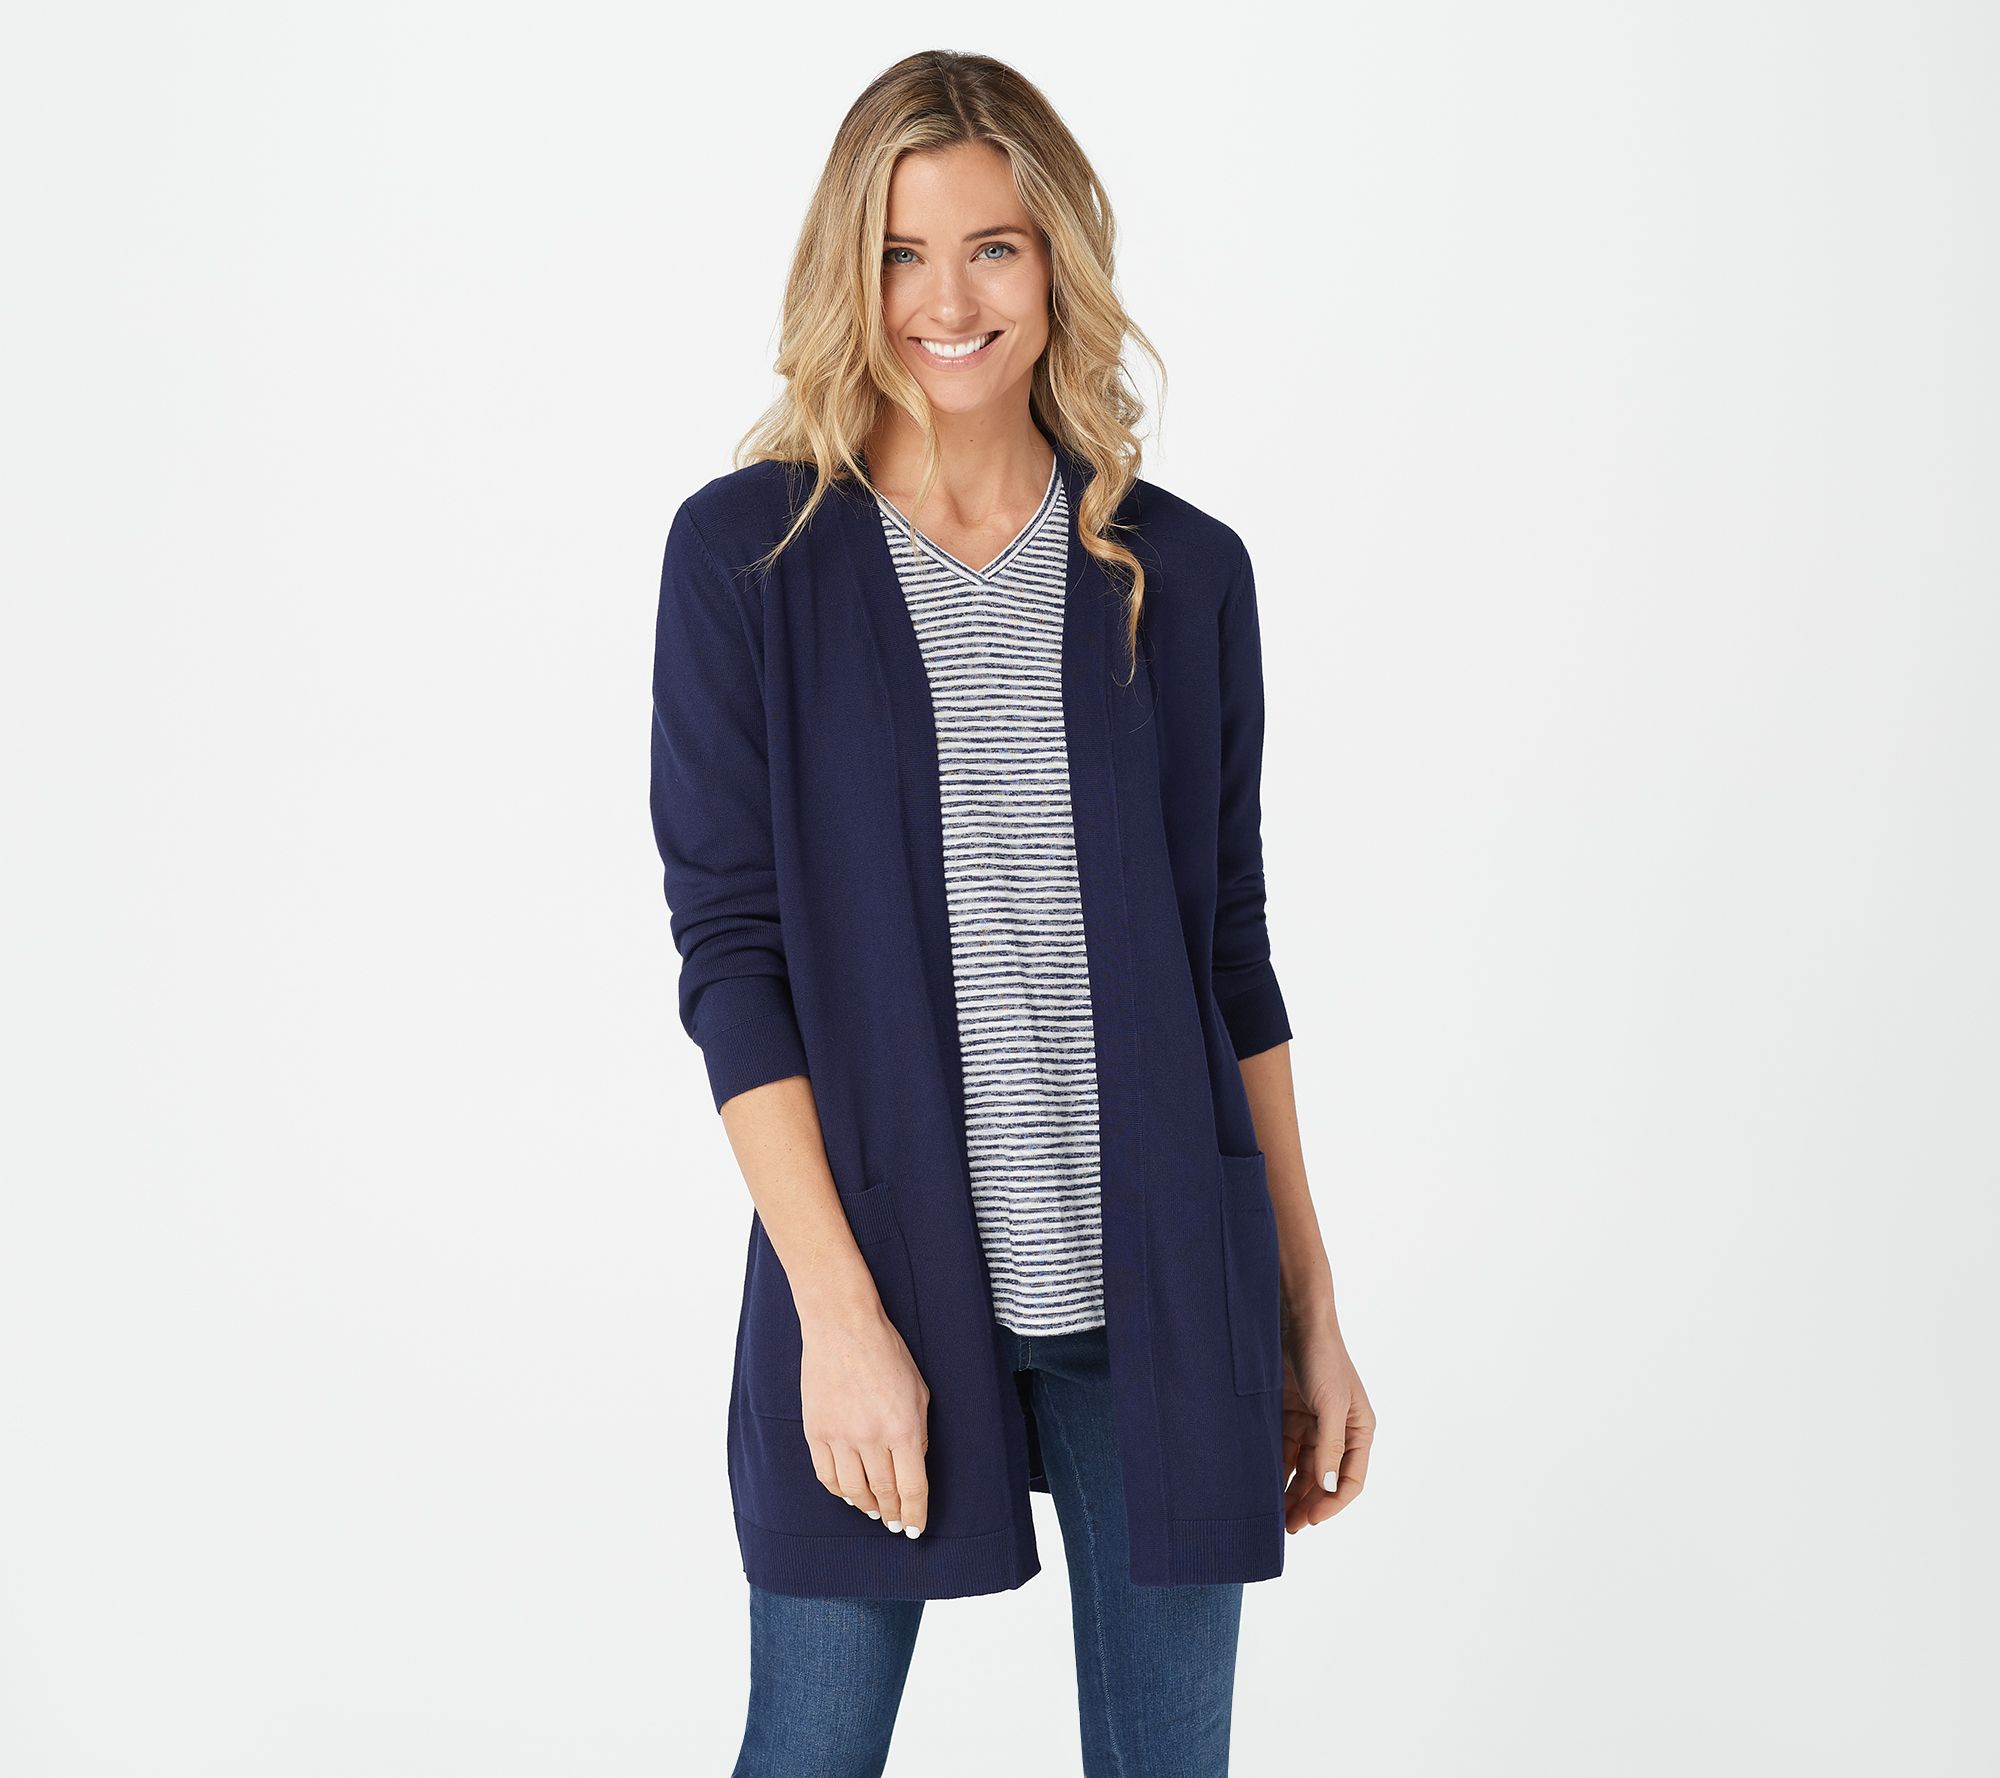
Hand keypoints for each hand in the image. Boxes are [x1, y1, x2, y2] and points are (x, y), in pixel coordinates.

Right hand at [798, 1301, 931, 1536]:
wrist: (842, 1327)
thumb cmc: (886, 1353)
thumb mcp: (919, 1391)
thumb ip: (919, 1431)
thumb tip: (913, 1465)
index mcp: (903, 1428)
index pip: (912, 1487)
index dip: (915, 1513)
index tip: (915, 1528)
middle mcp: (871, 1438)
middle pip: (883, 1492)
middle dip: (893, 1513)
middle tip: (896, 1523)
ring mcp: (840, 1436)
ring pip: (853, 1490)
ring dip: (866, 1506)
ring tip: (875, 1512)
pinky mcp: (816, 1432)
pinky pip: (826, 1475)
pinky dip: (839, 1491)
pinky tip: (848, 1493)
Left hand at [1279, 1308, 1373, 1531]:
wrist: (1293, 1318)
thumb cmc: (1322, 1356)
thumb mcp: (1330, 1404)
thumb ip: (1329, 1446)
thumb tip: (1325, 1487)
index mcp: (1358, 1430)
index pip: (1350, 1479)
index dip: (1331, 1502)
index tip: (1310, 1519)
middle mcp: (1337, 1431)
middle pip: (1322, 1478)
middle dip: (1307, 1503)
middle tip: (1286, 1526)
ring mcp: (1311, 1423)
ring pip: (1300, 1468)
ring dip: (1288, 1490)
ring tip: (1270, 1513)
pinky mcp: (1287, 1414)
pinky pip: (1282, 1449)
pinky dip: (1274, 1467)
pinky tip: (1260, 1484)